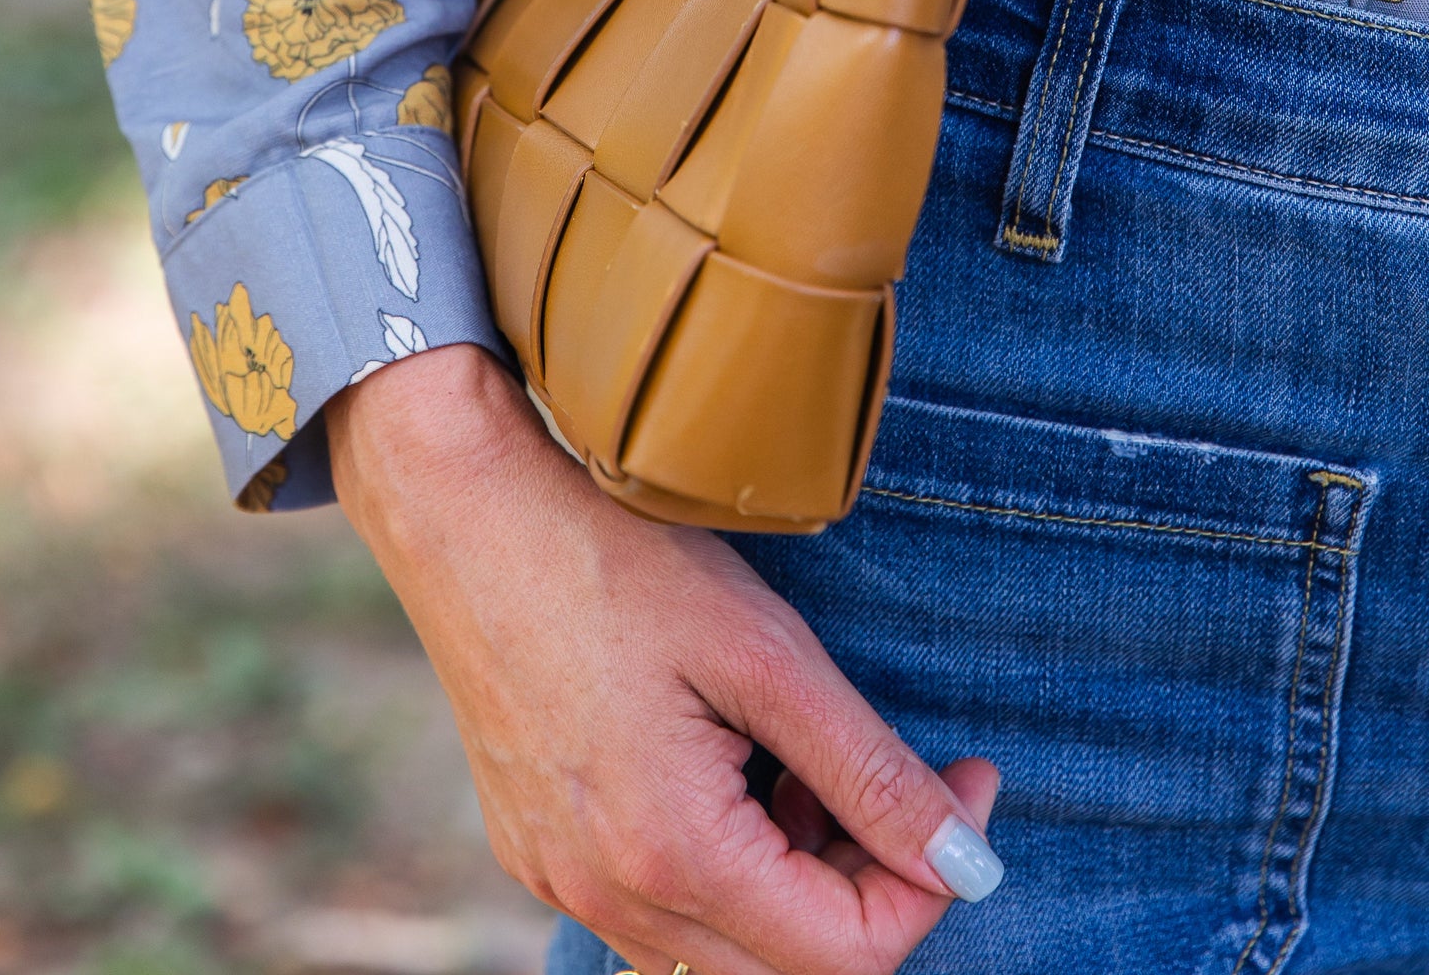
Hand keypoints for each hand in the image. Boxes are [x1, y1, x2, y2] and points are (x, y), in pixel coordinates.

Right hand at [328, 345, 1000, 974]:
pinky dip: (725, 864)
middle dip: (869, 886)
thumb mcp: (763, 652)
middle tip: (894, 773)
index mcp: (671, 857)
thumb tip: (968, 864)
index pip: (849, 956)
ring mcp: (561, 878)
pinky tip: (733, 764)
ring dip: (796, 877)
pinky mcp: (536, 846)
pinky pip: (657, 909)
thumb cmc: (610, 554)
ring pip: (724, 949)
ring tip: (807, 758)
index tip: (969, 781)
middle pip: (789, 971)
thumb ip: (868, 770)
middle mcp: (606, 896)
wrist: (459, 502)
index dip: (932, 881)